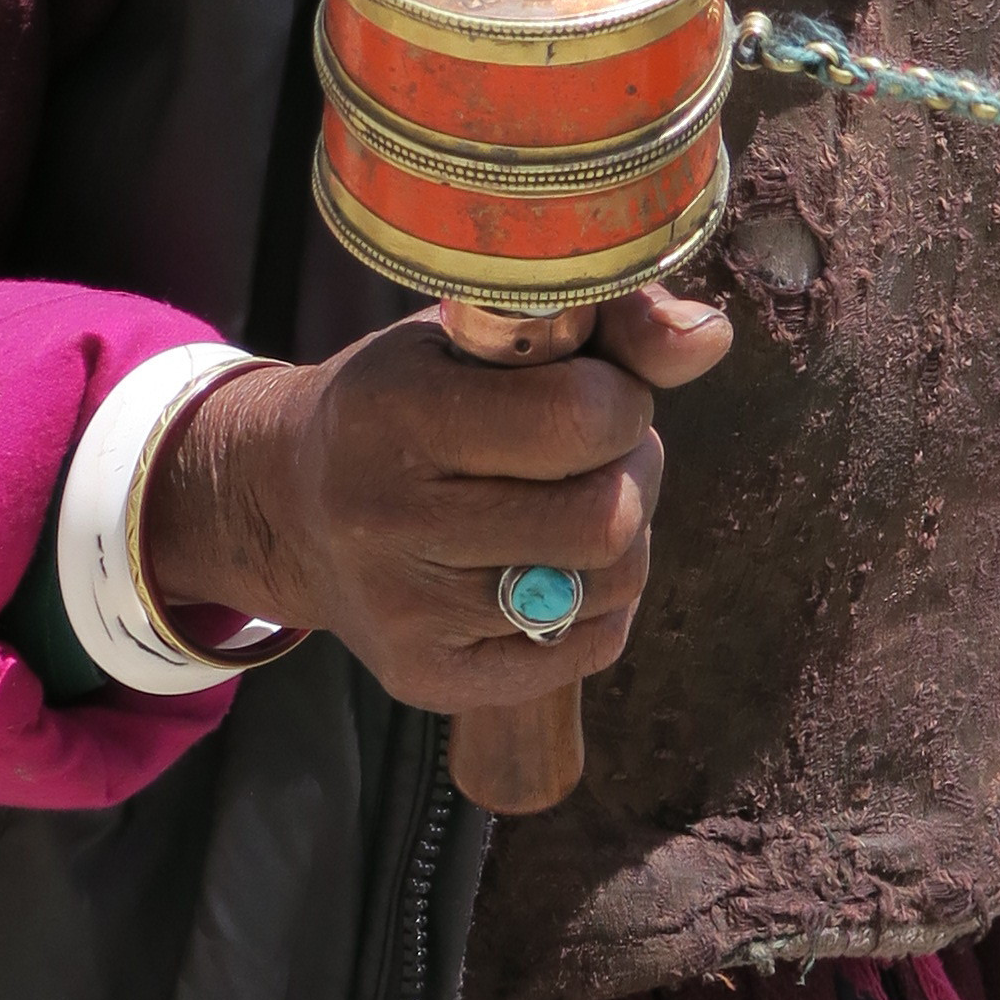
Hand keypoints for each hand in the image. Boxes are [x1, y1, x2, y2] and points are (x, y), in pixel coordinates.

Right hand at [140, 286, 731, 718]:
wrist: (288, 505)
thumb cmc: (411, 399)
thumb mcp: (479, 331)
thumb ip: (604, 322)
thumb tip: (711, 339)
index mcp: (398, 411)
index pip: (583, 419)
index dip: (620, 401)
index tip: (593, 391)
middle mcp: (388, 518)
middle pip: (605, 520)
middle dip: (631, 474)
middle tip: (597, 454)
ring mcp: (406, 611)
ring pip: (608, 585)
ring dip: (621, 539)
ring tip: (572, 502)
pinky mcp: (428, 677)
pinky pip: (587, 648)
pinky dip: (598, 604)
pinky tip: (551, 563)